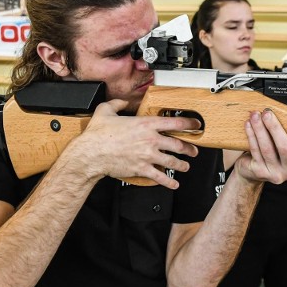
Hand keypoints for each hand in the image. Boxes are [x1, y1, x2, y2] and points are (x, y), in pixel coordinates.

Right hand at [73, 99, 199, 188]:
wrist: (90, 154)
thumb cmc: (98, 135)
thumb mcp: (106, 111)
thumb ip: (117, 104)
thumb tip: (121, 102)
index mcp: (145, 124)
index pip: (175, 123)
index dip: (189, 123)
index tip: (196, 125)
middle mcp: (150, 140)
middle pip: (178, 145)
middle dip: (189, 148)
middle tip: (194, 150)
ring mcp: (148, 156)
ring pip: (172, 162)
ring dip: (182, 165)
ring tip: (186, 166)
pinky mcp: (142, 169)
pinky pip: (160, 177)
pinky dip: (169, 182)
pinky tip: (174, 184)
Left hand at [234, 109, 286, 183]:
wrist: (252, 171)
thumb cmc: (275, 154)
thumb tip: (286, 112)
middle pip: (286, 149)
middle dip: (275, 128)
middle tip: (268, 114)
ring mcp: (275, 173)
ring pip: (267, 148)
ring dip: (260, 128)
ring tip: (256, 116)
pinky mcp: (259, 171)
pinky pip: (255, 150)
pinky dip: (252, 135)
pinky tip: (249, 125)